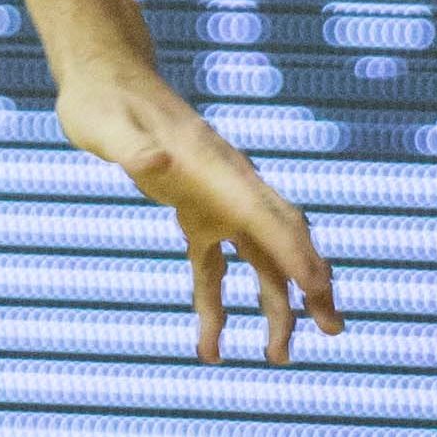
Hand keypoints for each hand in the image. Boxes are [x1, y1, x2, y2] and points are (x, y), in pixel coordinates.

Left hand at [55, 62, 339, 361]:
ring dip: (274, 306)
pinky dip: (216, 306)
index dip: (296, 253)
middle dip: (310, 284)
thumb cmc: (103, 102)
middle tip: (333, 330)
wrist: (104, 79)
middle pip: (284, 239)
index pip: (268, 216)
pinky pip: (214, 267)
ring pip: (260, 259)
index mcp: (218, 171)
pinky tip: (209, 347)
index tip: (320, 290)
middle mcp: (229, 187)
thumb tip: (152, 161)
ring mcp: (215, 200)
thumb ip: (131, 147)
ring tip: (279, 357)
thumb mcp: (106, 126)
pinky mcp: (193, 211)